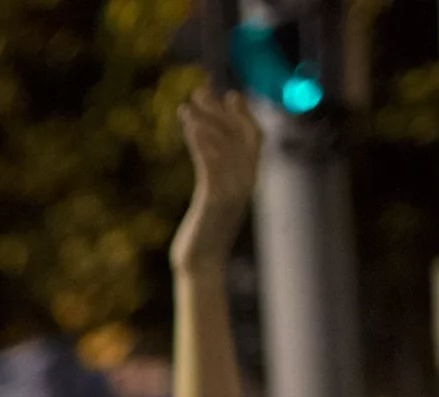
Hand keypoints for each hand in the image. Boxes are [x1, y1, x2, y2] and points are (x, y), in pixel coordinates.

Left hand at [171, 86, 259, 272]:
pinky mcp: (216, 199)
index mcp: (248, 181)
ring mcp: (233, 190)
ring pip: (223, 145)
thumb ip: (218, 180)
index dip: (242, 115)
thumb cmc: (204, 236)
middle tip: (201, 90)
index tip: (229, 95)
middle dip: (219, 110)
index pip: (252, 139)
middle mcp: (245, 182)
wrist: (201, 265)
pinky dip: (201, 141)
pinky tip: (188, 126)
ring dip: (205, 120)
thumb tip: (212, 160)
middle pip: (238, 135)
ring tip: (187, 104)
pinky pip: (210, 163)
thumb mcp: (214, 202)